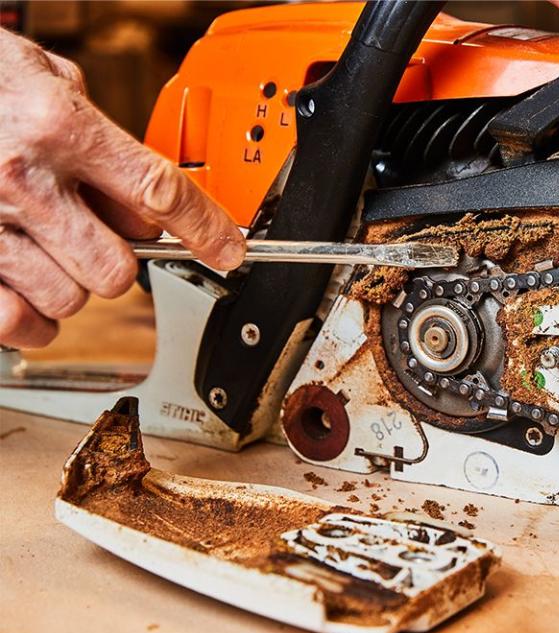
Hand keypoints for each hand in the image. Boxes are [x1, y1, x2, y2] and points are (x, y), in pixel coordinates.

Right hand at [0, 28, 244, 348]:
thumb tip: (141, 185)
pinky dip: (32, 319)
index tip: (229, 250)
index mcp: (58, 127)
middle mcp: (23, 180)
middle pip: (117, 269)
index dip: (207, 228)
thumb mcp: (40, 74)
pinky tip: (28, 291)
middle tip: (97, 237)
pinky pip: (18, 323)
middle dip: (119, 261)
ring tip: (49, 250)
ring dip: (72, 284)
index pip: (160, 191)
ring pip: (71, 300)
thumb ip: (97, 128)